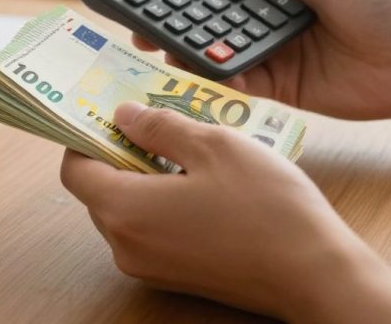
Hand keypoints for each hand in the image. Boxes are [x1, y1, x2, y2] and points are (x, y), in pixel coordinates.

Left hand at [60, 103, 390, 322]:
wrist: (315, 274)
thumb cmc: (268, 209)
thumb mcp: (214, 145)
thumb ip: (160, 126)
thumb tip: (125, 115)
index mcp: (125, 211)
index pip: (75, 170)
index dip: (87, 137)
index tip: (110, 114)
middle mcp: (126, 246)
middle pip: (100, 190)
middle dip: (121, 152)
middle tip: (156, 122)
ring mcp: (150, 267)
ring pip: (128, 210)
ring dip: (146, 176)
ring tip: (189, 149)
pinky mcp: (175, 276)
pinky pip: (152, 230)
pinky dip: (163, 202)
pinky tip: (203, 183)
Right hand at [134, 0, 390, 119]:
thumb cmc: (380, 3)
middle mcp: (270, 19)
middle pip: (212, 18)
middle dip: (176, 20)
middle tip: (140, 23)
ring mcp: (273, 55)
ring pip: (218, 51)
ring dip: (187, 49)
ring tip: (156, 46)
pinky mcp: (278, 89)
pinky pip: (238, 82)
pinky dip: (217, 77)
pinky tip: (198, 70)